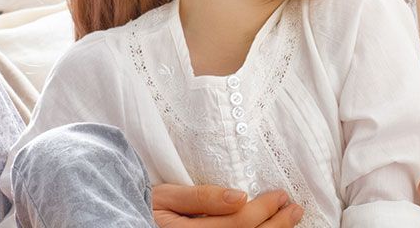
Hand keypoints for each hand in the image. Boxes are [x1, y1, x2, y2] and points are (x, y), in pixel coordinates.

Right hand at [150, 184, 303, 227]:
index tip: (280, 195)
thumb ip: (200, 198)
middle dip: (276, 224)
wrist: (125, 224)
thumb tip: (238, 196)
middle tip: (294, 208)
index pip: (237, 223)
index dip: (263, 209)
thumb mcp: (164, 197)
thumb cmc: (143, 208)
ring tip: (290, 221)